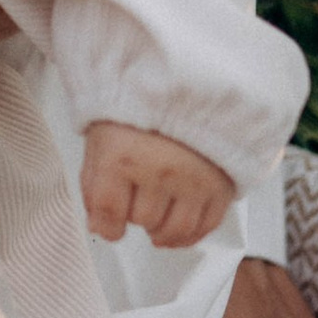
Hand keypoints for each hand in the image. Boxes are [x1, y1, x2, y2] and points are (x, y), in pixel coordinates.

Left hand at [80, 121, 236, 250]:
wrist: (187, 83)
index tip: (110, 223)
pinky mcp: (222, 186)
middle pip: (143, 221)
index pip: (110, 214)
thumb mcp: (101, 139)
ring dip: (162, 230)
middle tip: (137, 197)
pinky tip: (178, 225)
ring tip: (157, 215)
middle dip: (135, 213)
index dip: (108, 226)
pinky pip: (206, 227)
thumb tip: (99, 225)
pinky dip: (190, 234)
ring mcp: (194, 181)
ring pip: (175, 231)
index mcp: (123, 157)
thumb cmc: (137, 110)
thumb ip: (95, 185)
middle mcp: (160, 172)